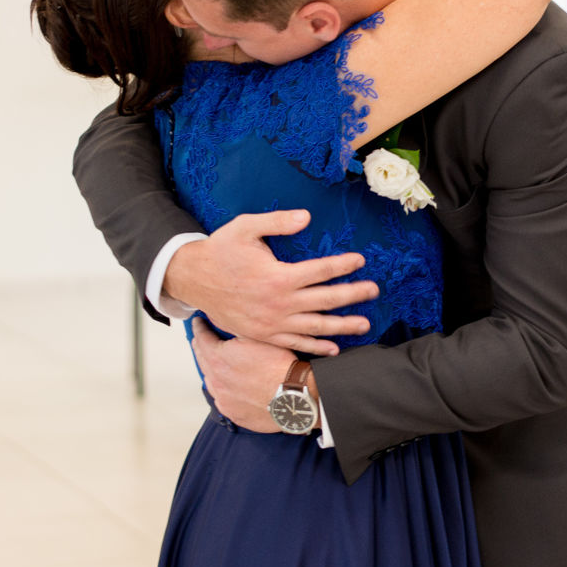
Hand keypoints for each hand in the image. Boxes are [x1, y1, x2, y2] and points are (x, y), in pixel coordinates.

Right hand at [164, 211, 376, 354]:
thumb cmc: (221, 250)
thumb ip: (277, 222)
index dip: (342, 265)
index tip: (360, 260)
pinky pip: (293, 343)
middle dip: (352, 295)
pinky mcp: (262, 335)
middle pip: (324, 300)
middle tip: (374, 291)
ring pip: (314, 327)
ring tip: (364, 323)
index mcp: (277, 276)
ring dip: (341, 326)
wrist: (193, 279)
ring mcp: (271, 323)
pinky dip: (314, 347)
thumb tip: (306, 217)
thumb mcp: (245, 227)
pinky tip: (333, 349)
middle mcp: (278, 303)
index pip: (320, 271)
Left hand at [190, 320, 298, 433]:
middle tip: (203, 339)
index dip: (200, 327)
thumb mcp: (259, 336)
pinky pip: (222, 398)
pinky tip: (230, 384)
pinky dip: (223, 388)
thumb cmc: (280, 367)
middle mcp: (216, 379)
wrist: (295, 396)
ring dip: (212, 368)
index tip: (199, 323)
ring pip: (210, 379)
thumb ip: (236, 328)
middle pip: (201, 358)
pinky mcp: (233, 412)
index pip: (201, 338)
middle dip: (201, 346)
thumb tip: (223, 318)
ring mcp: (223, 398)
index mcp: (219, 357)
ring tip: (217, 362)